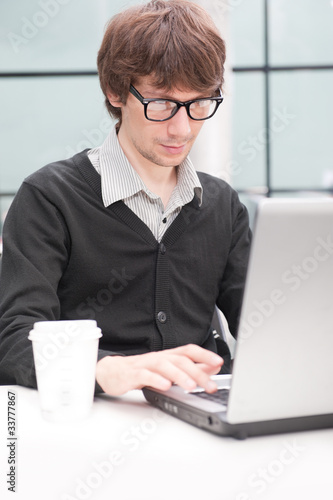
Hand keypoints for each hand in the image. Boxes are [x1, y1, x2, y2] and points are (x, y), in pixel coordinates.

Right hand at [96, 344, 222, 396]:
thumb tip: (211, 368)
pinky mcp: (133, 374)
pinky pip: (145, 375)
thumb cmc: (142, 371)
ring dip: (180, 376)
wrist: (112, 372)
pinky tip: (165, 387)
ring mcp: (145, 365)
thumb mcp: (168, 371)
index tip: (219, 362)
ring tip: (191, 387)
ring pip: (165, 366)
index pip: (189, 351)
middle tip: (210, 385)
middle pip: (181, 360)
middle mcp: (159, 357)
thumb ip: (190, 369)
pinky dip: (156, 380)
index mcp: (168, 356)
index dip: (204, 355)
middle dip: (198, 372)